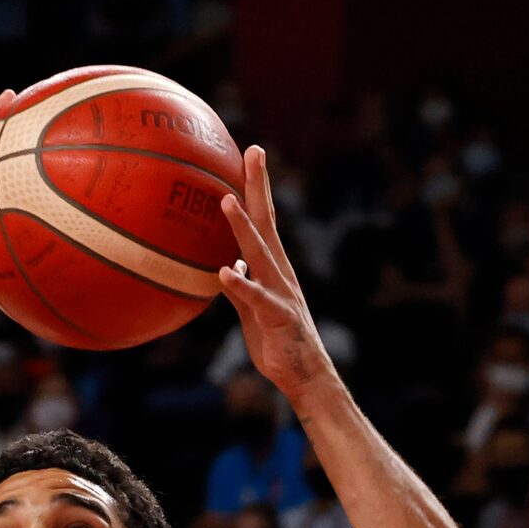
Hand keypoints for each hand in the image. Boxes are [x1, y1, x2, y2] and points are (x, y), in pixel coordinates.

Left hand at [213, 147, 340, 403]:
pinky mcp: (277, 317)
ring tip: (226, 201)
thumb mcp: (251, 309)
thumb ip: (239, 285)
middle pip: (267, 221)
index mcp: (273, 266)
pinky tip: (223, 273)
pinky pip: (256, 299)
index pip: (264, 219)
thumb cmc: (276, 342)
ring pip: (260, 253)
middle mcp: (280, 271)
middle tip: (253, 151)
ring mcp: (280, 291)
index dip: (257, 187)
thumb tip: (228, 264)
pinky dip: (241, 285)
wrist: (304, 375)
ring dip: (242, 227)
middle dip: (259, 186)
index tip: (250, 154)